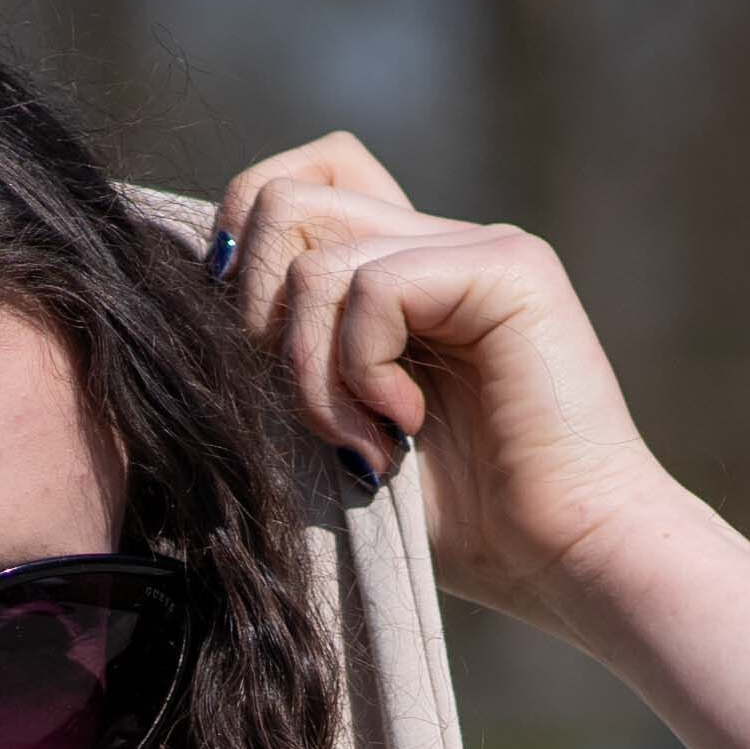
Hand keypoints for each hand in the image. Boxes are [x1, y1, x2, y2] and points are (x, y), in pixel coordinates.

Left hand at [211, 128, 749, 748]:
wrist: (571, 564)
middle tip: (304, 416)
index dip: (238, 258)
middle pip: (277, 198)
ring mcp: (475, 245)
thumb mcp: (334, 438)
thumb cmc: (461, 530)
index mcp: (400, 271)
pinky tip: (400, 431)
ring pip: (309, 246)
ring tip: (357, 445)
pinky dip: (356, 370)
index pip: (289, 184)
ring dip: (304, 366)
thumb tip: (179, 312)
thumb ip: (281, 364)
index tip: (252, 368)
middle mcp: (437, 239)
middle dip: (253, 316)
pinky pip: (369, 286)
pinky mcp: (506, 268)